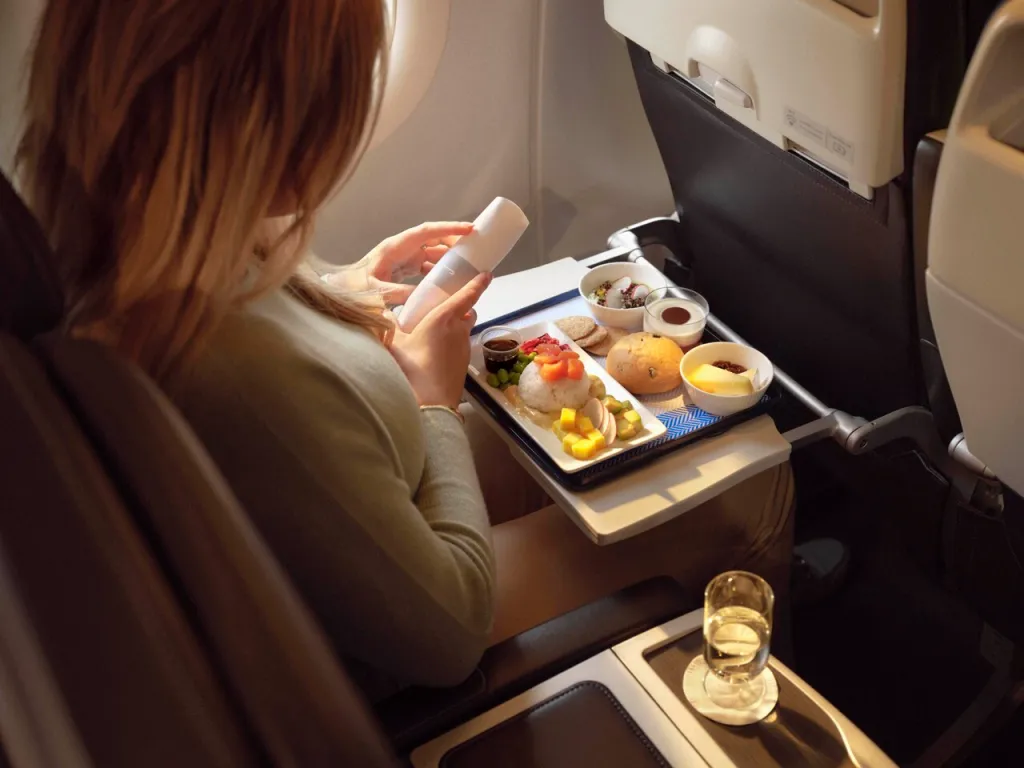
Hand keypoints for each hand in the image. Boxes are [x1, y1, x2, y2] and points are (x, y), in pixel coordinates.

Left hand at [327, 221, 472, 304]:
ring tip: (466, 265)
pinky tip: (448, 280)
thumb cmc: (351, 289)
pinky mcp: (401, 270)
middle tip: (475, 250)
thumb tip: (420, 295)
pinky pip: (425, 266)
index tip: (469, 229)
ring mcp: (401, 259)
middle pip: (432, 240)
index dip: (448, 229)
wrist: (338, 293)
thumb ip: (396, 292)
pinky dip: (438, 271)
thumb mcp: (374, 291)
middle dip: (454, 243)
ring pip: (430, 253)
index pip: (426, 232)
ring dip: (447, 258)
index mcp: (395, 247)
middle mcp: (400, 250)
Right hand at [390, 272, 492, 409]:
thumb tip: (384, 314)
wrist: (432, 403)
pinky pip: (460, 346)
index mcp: (444, 318)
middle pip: (468, 312)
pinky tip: (436, 353)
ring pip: (464, 330)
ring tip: (437, 332)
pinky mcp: (464, 364)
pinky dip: (452, 344)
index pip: (467, 295)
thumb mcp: (395, 344)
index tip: (486, 274)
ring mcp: (464, 348)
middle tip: (446, 307)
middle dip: (463, 307)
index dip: (477, 283)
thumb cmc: (413, 369)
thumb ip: (390, 326)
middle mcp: (459, 330)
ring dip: (456, 327)